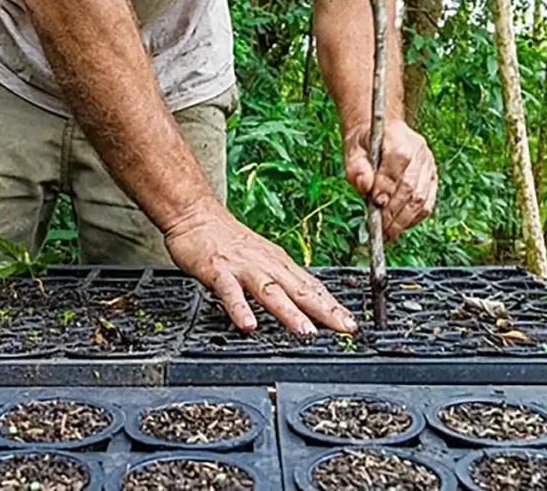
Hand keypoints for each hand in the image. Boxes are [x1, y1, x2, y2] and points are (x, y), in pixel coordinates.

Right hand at [164, 198, 358, 334]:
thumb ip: (278, 280)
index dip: (332, 305)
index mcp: (278, 263)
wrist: (195, 214)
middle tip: (345, 328)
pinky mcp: (219, 271)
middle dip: (325, 311)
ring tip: (306, 332)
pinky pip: (230, 293)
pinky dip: (240, 309)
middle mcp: (266, 265)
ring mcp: (243, 268)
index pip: (312, 287)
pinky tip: (248, 325)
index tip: (351, 323)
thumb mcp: (261, 257)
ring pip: (271, 292)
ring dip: (290, 313)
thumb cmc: (226, 239)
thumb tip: (301, 301)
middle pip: (300, 290)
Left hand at [344, 119, 437, 240]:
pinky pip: (427, 204)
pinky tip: (399, 226)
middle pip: (411, 186)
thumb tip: (364, 185)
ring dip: (403, 220)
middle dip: (393, 211)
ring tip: (387, 233)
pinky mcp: (432, 178)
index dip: (387, 186)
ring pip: (421, 199)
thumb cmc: (365, 143)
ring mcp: (428, 165)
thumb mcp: (353, 149)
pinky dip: (414, 218)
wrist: (380, 132)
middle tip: (379, 229)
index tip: (375, 203)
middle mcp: (419, 151)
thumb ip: (356, 166)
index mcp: (398, 137)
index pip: (398, 161)